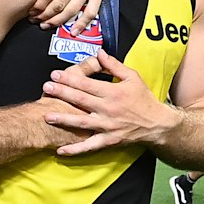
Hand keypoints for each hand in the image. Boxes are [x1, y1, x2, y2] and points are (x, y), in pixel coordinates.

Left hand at [17, 0, 118, 32]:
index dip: (38, 5)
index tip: (30, 11)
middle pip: (58, 4)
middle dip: (45, 16)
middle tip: (36, 20)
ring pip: (73, 10)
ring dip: (59, 22)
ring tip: (48, 25)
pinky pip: (92, 12)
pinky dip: (82, 24)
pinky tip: (74, 30)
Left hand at [41, 48, 168, 154]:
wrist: (157, 123)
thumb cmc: (143, 99)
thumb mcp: (132, 77)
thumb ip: (114, 65)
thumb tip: (99, 53)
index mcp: (113, 92)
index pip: (87, 84)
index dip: (70, 79)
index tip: (55, 74)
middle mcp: (108, 109)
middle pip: (81, 100)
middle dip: (62, 93)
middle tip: (46, 88)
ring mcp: (107, 126)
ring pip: (82, 123)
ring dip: (64, 120)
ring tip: (48, 116)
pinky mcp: (108, 140)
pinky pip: (89, 146)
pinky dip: (75, 149)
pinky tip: (60, 150)